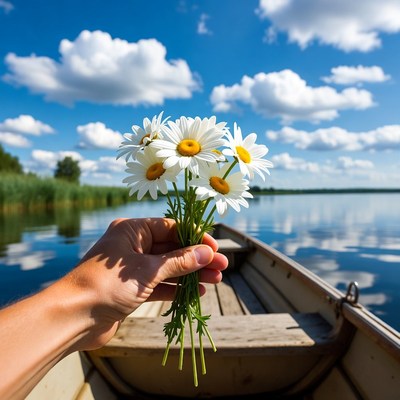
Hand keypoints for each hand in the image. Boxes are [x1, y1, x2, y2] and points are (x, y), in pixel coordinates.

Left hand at [64, 217, 227, 349]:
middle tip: (222, 267)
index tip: (216, 249)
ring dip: (190, 274)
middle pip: (173, 248)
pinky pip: (159, 283)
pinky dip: (176, 287)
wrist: (72, 318)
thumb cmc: (108, 286)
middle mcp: (132, 245)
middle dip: (197, 258)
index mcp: (133, 230)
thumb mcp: (149, 270)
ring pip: (168, 267)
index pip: (172, 227)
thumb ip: (179, 261)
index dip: (196, 237)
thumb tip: (207, 254)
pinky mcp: (131, 287)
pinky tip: (196, 292)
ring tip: (215, 281)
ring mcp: (132, 267)